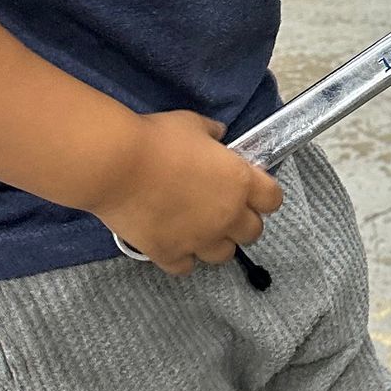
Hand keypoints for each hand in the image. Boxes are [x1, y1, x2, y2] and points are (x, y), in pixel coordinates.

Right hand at [86, 109, 283, 273]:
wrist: (116, 164)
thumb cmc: (157, 139)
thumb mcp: (192, 124)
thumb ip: (212, 133)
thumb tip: (218, 135)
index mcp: (240, 181)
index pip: (273, 200)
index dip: (263, 195)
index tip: (251, 190)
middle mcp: (227, 215)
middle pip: (253, 232)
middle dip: (241, 222)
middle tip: (222, 209)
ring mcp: (199, 239)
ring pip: (224, 255)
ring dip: (216, 242)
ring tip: (198, 228)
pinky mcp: (169, 253)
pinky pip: (186, 266)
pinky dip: (181, 257)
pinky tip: (172, 241)